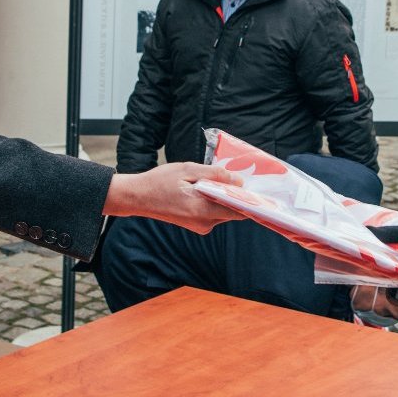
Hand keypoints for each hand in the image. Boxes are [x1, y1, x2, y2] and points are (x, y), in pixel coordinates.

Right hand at [103, 163, 243, 234]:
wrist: (137, 197)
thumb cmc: (159, 181)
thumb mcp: (187, 170)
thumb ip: (214, 175)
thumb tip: (239, 181)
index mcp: (202, 210)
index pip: (238, 211)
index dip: (250, 201)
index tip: (259, 189)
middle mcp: (203, 223)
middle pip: (233, 212)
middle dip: (238, 196)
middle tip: (241, 177)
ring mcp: (200, 226)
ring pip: (224, 212)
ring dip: (225, 198)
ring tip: (222, 179)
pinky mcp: (196, 225)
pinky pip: (214, 213)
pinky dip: (216, 201)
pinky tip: (210, 188)